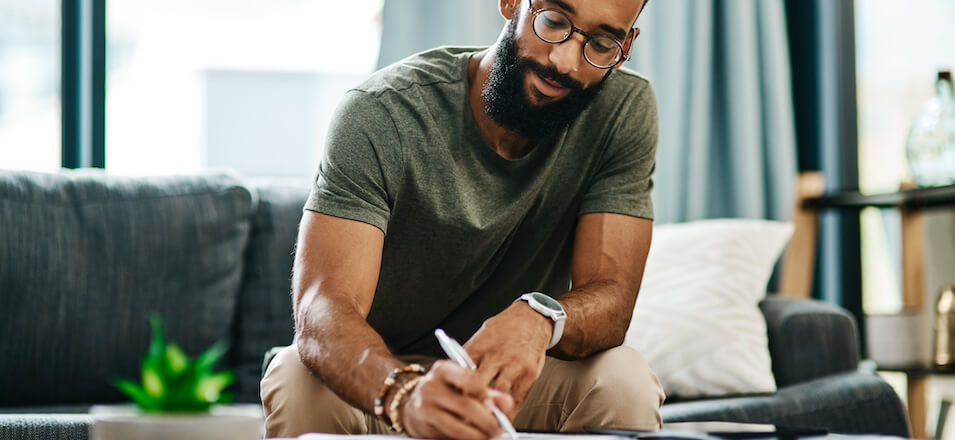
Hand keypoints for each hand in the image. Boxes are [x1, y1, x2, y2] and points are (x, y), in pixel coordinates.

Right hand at [400, 360, 514, 438]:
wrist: (411, 405)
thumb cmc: (443, 393)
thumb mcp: (462, 386)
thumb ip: (487, 393)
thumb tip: (507, 403)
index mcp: (443, 369)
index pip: (468, 379)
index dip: (485, 394)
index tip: (495, 408)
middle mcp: (430, 385)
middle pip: (465, 405)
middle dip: (487, 421)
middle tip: (499, 430)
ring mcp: (424, 406)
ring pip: (457, 425)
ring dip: (477, 435)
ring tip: (489, 436)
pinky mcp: (422, 425)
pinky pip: (448, 434)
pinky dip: (465, 439)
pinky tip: (474, 438)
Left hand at [464, 301, 552, 416]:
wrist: (532, 318)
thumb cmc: (504, 329)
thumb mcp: (482, 335)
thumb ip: (469, 356)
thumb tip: (453, 376)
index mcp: (479, 347)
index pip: (460, 372)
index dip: (453, 390)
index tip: (449, 404)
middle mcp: (495, 356)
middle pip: (476, 385)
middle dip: (469, 402)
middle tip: (463, 418)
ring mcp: (513, 365)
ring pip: (497, 394)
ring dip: (489, 410)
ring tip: (482, 424)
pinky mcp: (529, 374)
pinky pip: (517, 399)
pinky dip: (509, 413)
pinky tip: (503, 422)